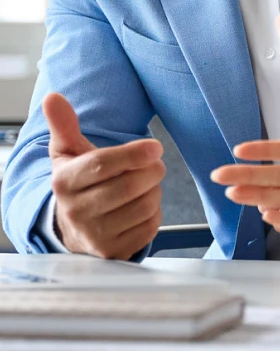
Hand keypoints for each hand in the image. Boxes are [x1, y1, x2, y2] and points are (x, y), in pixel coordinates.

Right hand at [44, 92, 164, 258]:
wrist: (73, 227)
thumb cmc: (80, 182)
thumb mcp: (69, 153)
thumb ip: (65, 125)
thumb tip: (53, 97)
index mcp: (64, 182)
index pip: (102, 165)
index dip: (133, 154)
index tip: (155, 146)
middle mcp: (75, 212)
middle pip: (130, 186)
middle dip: (151, 170)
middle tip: (152, 164)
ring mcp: (93, 236)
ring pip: (145, 205)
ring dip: (154, 191)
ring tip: (142, 186)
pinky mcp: (113, 252)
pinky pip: (150, 226)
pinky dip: (154, 213)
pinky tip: (139, 208)